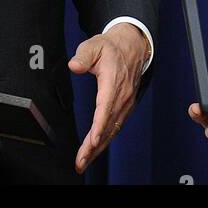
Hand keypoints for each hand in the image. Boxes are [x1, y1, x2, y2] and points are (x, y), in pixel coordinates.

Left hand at [68, 23, 146, 173]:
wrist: (133, 46)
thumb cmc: (112, 48)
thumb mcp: (95, 45)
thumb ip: (83, 55)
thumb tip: (74, 65)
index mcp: (113, 81)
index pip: (106, 106)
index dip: (100, 124)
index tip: (93, 140)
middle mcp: (122, 95)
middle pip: (108, 124)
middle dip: (95, 146)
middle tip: (81, 161)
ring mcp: (125, 102)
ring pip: (112, 129)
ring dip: (99, 147)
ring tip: (84, 162)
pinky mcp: (125, 106)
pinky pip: (115, 126)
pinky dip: (106, 140)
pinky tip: (96, 150)